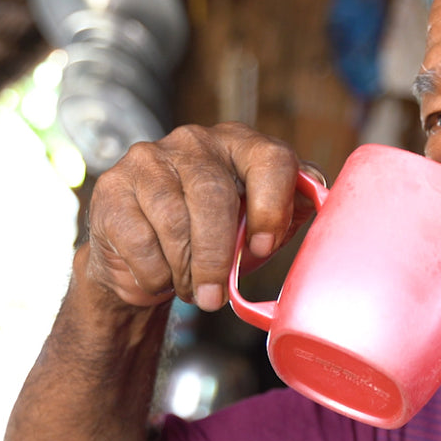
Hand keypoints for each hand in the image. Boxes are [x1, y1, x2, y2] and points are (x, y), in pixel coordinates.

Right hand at [82, 122, 323, 310]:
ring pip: (173, 222)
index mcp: (243, 145)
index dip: (272, 207)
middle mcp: (195, 142)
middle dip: (217, 257)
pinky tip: (160, 276)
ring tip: (192, 289)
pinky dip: (154, 273)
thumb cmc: (214, 238)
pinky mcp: (112, 189)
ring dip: (185, 270)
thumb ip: (289, 214)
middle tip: (216, 298)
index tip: (264, 249)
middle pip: (213, 197)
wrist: (144, 255)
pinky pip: (139, 240)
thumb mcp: (258, 226)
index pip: (271, 160)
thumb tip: (328, 212)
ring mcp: (149, 160)